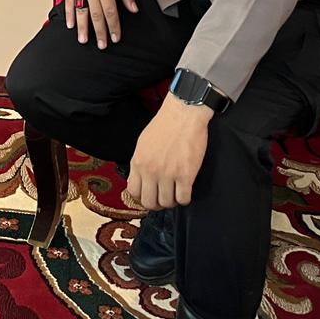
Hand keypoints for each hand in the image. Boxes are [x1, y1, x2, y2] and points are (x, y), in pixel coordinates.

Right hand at [65, 0, 137, 47]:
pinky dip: (69, 14)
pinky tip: (71, 25)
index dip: (114, 26)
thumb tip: (132, 9)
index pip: (110, 11)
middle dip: (99, 32)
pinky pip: (68, 2)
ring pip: (80, 11)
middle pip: (95, 15)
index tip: (116, 38)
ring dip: (82, 27)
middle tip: (103, 46)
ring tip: (84, 41)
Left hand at [127, 94, 212, 209]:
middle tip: (164, 198)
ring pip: (167, 203)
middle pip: (149, 202)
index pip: (133, 191)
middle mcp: (150, 171)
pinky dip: (185, 199)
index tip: (150, 195)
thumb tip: (139, 180)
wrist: (183, 114)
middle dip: (157, 204)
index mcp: (138, 162)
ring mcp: (168, 174)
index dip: (141, 197)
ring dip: (172, 201)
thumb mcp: (143, 143)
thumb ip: (140, 163)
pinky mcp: (186, 175)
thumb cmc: (164, 126)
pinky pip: (183, 199)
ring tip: (176, 193)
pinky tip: (186, 190)